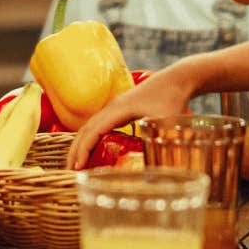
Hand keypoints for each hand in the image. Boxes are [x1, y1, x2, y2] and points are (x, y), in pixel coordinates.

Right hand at [69, 65, 196, 168]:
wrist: (179, 78)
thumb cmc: (173, 97)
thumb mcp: (168, 123)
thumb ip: (161, 144)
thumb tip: (159, 170)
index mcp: (118, 109)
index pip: (93, 131)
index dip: (83, 149)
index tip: (78, 167)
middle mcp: (112, 107)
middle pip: (86, 129)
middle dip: (75, 149)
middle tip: (70, 170)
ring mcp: (115, 107)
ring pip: (91, 126)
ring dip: (81, 144)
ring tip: (76, 164)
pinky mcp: (121, 109)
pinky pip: (99, 124)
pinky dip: (91, 138)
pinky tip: (92, 150)